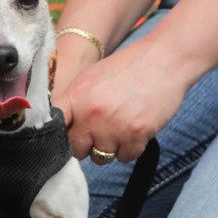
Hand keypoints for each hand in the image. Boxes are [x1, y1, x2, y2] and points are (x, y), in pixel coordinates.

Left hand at [52, 36, 185, 162]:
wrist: (164, 59)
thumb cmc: (127, 68)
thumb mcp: (91, 78)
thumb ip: (74, 103)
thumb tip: (59, 127)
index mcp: (76, 97)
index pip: (53, 128)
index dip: (56, 136)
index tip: (65, 136)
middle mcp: (91, 115)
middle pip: (76, 150)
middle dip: (86, 145)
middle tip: (99, 130)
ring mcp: (114, 127)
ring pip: (100, 158)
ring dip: (109, 148)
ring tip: (119, 127)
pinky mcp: (136, 135)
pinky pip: (124, 157)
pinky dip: (130, 148)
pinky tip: (134, 129)